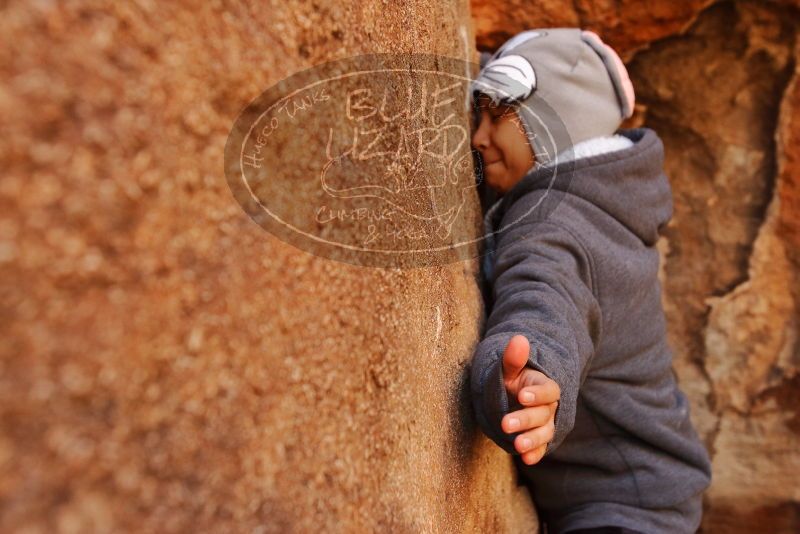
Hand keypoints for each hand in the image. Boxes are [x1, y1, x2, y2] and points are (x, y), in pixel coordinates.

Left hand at [500, 335, 560, 464]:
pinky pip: (540, 447)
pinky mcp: (538, 438)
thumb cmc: (511, 378)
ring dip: (532, 439)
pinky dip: (535, 453)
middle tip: (505, 424)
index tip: (522, 395)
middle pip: (543, 414)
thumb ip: (513, 358)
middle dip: (525, 419)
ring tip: (517, 445)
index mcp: (543, 386)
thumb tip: (519, 339)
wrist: (513, 393)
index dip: (538, 394)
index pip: (548, 390)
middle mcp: (548, 406)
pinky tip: (526, 459)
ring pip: (544, 432)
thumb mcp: (509, 367)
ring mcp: (544, 424)